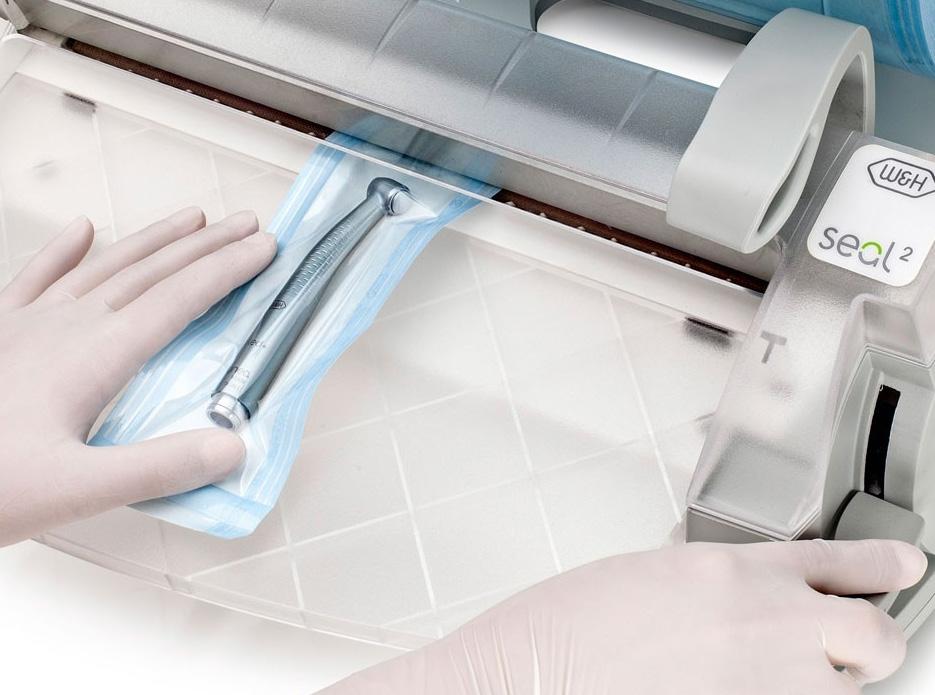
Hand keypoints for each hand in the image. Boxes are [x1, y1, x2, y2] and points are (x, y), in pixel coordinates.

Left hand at [0, 209, 275, 545]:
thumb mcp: (76, 490)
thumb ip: (157, 467)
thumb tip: (230, 447)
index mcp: (92, 356)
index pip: (178, 300)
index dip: (227, 270)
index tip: (264, 249)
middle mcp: (65, 327)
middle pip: (151, 272)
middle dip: (206, 246)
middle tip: (246, 225)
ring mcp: (28, 323)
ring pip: (105, 266)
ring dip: (154, 240)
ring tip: (192, 218)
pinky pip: (35, 278)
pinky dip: (62, 252)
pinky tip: (79, 230)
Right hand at [324, 539, 927, 693]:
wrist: (532, 678)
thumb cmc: (571, 626)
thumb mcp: (650, 575)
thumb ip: (714, 579)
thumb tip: (743, 592)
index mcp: (733, 571)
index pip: (841, 559)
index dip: (885, 562)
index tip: (905, 562)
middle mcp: (765, 624)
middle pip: (874, 633)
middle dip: (870, 633)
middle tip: (847, 633)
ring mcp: (766, 682)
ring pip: (843, 684)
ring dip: (821, 674)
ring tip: (775, 669)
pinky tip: (743, 685)